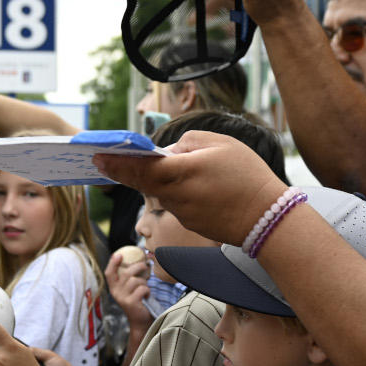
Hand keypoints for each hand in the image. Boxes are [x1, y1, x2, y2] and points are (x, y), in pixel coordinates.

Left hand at [95, 131, 283, 246]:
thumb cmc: (247, 176)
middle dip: (129, 169)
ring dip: (163, 179)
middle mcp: (176, 197)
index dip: (116, 163)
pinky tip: (201, 186)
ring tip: (187, 169)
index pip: (140, 169)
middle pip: (144, 181)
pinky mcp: (189, 223)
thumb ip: (187, 143)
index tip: (98, 157)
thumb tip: (167, 152)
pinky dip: (180, 191)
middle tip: (109, 157)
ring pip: (162, 191)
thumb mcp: (220, 144)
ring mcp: (181, 213)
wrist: (267, 219)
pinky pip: (176, 201)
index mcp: (181, 174)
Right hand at [106, 253, 152, 334]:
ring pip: (135, 281)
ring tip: (145, 289)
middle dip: (138, 267)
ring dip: (144, 283)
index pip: (109, 273)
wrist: (140, 322)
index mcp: (114, 288)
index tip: (119, 255)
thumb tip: (138, 263)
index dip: (113, 263)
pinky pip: (142, 289)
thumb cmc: (137, 302)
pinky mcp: (131, 302)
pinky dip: (147, 291)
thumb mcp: (130, 290)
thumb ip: (129, 279)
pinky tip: (147, 296)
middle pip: (126, 273)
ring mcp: (122, 298)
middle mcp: (115, 292)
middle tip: (145, 266)